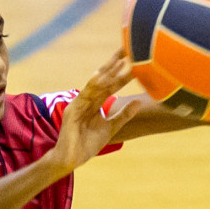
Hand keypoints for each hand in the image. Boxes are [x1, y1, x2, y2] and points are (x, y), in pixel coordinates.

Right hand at [49, 50, 141, 173]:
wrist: (71, 159)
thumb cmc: (87, 144)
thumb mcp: (111, 127)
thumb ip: (123, 115)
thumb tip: (138, 102)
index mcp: (95, 103)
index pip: (110, 85)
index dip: (121, 73)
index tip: (133, 61)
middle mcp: (87, 100)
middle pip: (103, 79)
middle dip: (114, 65)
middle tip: (127, 49)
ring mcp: (78, 103)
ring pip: (95, 84)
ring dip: (107, 72)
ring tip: (119, 60)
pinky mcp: (72, 110)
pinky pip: (83, 96)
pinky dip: (91, 85)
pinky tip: (99, 75)